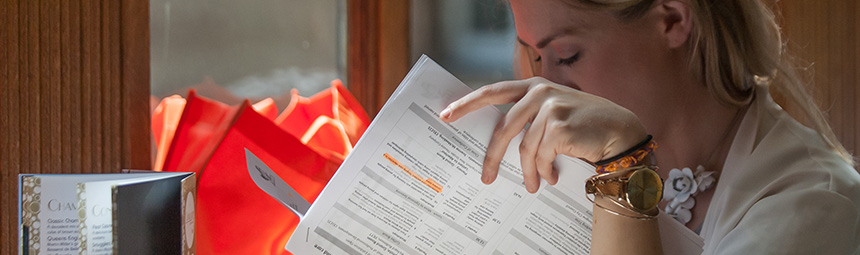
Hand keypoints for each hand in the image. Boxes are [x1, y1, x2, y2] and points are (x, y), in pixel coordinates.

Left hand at [440, 77, 646, 192]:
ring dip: (527, 171)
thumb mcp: (553, 110)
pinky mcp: (559, 125)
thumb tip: (497, 138)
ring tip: (532, 184)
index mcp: (533, 85)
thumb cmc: (583, 125)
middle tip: (485, 176)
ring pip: (524, 148)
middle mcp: (540, 91)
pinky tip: (551, 177)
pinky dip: (544, 171)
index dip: (467, 103)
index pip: (493, 91)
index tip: (446, 115)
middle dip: (492, 156)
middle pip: (503, 127)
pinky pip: (541, 156)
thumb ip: (528, 116)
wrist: (620, 131)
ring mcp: (550, 107)